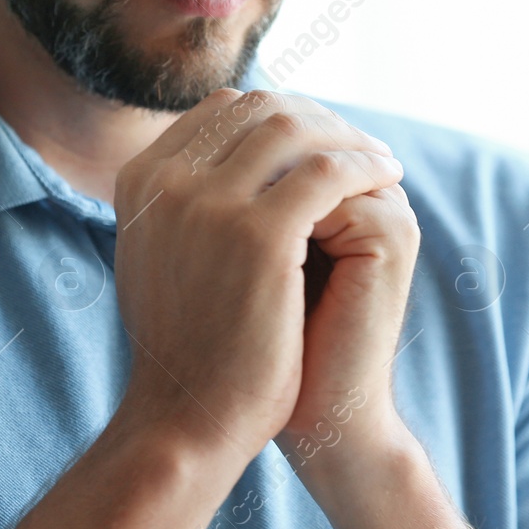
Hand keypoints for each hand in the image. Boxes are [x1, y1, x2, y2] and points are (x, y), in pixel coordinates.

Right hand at [111, 88, 402, 466]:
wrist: (190, 419)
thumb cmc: (188, 347)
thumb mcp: (162, 254)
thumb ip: (183, 202)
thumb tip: (216, 159)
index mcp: (140, 180)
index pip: (222, 110)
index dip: (280, 115)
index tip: (321, 138)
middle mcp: (165, 182)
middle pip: (258, 110)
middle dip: (318, 119)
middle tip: (359, 143)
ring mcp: (208, 204)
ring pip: (294, 130)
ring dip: (346, 137)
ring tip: (380, 159)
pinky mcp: (257, 234)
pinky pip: (327, 171)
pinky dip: (364, 165)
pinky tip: (387, 178)